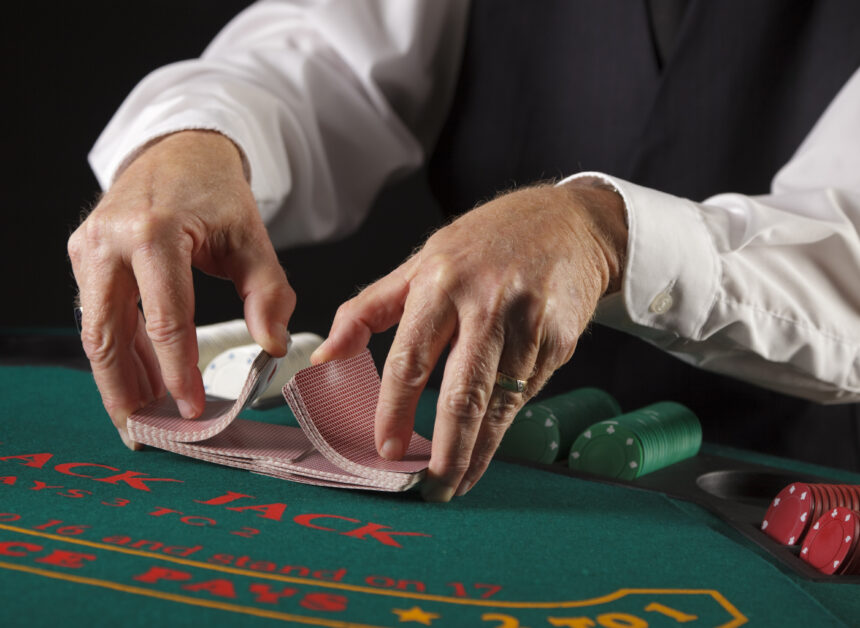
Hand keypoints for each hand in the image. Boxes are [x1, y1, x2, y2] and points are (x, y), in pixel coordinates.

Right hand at [68, 130, 294, 447]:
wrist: (178, 151)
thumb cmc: (217, 194)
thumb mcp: (253, 239)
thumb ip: (268, 293)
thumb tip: (271, 347)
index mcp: (153, 232)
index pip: (165, 318)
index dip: (179, 371)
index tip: (194, 411)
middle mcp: (108, 241)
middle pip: (107, 335)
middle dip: (126, 391)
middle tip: (147, 434)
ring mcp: (88, 249)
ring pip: (96, 332)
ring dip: (119, 379)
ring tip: (146, 416)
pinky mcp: (84, 257)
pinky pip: (100, 316)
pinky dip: (121, 352)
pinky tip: (143, 380)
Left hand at [312, 180, 626, 500]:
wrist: (566, 223)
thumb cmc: (483, 244)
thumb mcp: (419, 264)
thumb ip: (367, 311)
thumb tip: (324, 359)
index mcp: (439, 283)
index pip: (410, 358)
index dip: (396, 410)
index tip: (387, 448)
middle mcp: (485, 303)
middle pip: (463, 393)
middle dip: (448, 450)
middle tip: (433, 488)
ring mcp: (528, 323)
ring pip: (499, 403)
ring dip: (479, 450)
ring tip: (459, 480)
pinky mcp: (560, 340)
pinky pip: (526, 392)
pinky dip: (505, 421)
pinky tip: (489, 440)